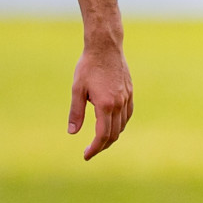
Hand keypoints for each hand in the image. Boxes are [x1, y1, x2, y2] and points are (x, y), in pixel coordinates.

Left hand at [68, 41, 132, 161]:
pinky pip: (128, 115)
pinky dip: (120, 124)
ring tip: (99, 140)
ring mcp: (127, 98)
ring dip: (111, 136)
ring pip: (122, 126)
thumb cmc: (88, 66)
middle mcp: (119, 104)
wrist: (105, 47)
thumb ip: (76, 112)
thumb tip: (72, 132)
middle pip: (114, 134)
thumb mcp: (77, 89)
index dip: (94, 148)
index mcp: (105, 105)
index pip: (102, 135)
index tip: (86, 155)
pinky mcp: (130, 92)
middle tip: (90, 150)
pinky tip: (112, 124)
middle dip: (102, 145)